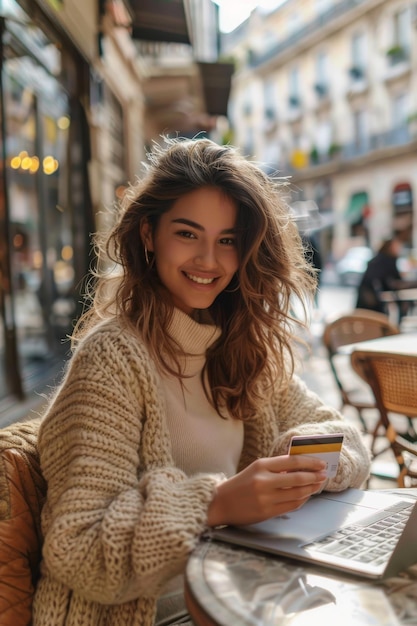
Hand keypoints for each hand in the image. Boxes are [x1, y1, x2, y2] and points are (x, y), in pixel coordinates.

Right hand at [207, 455, 326, 526]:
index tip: (321, 463)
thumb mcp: (255, 469)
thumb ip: (276, 468)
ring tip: (317, 485)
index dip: (310, 462)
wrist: (220, 503)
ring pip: (297, 493)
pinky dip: (302, 500)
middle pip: (298, 478)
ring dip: (311, 489)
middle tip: (324, 475)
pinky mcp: (267, 511)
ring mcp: (265, 497)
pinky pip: (291, 505)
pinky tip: (306, 496)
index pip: (292, 461)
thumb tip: (301, 467)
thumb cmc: (239, 485)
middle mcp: (264, 480)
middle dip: (314, 476)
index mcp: (261, 465)